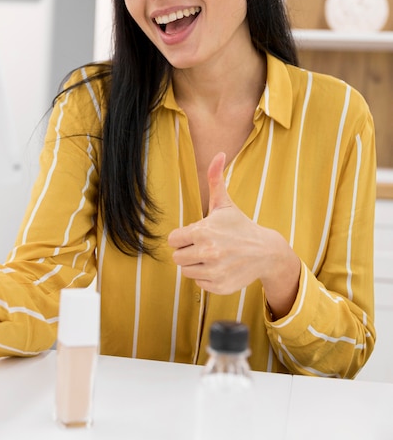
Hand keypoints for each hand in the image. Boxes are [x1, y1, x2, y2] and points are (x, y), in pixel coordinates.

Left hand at [168, 153, 299, 314]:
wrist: (266, 252)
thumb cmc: (240, 226)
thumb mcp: (225, 204)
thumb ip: (216, 179)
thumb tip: (219, 153)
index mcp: (203, 232)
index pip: (173, 240)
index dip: (183, 237)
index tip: (196, 235)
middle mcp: (207, 252)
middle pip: (177, 257)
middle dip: (188, 251)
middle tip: (205, 246)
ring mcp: (214, 271)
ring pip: (187, 271)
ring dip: (196, 265)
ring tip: (213, 256)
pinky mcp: (220, 286)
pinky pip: (199, 284)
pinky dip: (207, 278)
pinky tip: (221, 268)